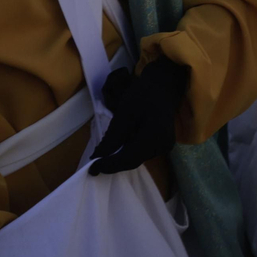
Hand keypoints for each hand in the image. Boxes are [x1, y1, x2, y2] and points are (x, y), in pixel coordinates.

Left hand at [88, 56, 188, 174]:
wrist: (163, 87)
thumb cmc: (143, 95)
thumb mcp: (124, 112)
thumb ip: (112, 137)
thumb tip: (97, 157)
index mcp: (155, 136)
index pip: (129, 159)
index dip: (109, 165)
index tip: (91, 168)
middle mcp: (163, 146)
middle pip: (133, 161)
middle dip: (113, 163)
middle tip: (94, 164)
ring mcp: (165, 147)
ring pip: (137, 159)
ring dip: (120, 158)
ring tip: (105, 154)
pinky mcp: (163, 146)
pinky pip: (142, 154)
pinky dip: (128, 152)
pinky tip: (120, 146)